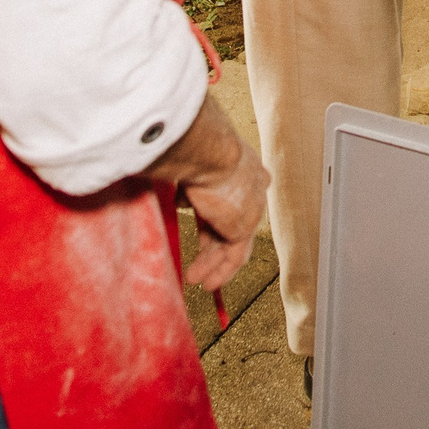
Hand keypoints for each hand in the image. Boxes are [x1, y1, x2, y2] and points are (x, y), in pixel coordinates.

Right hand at [158, 95, 269, 291]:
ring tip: (194, 279)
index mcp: (242, 164)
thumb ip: (185, 181)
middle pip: (230, 221)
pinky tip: (205, 283)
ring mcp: (251, 206)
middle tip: (198, 260)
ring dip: (211, 262)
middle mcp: (252, 185)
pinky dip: (219, 270)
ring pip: (231, 241)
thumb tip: (177, 196)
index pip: (230, 195)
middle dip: (212, 243)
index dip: (214, 214)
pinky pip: (233, 255)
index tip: (201, 226)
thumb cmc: (190, 144)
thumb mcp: (187, 162)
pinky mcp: (244, 226)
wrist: (206, 150)